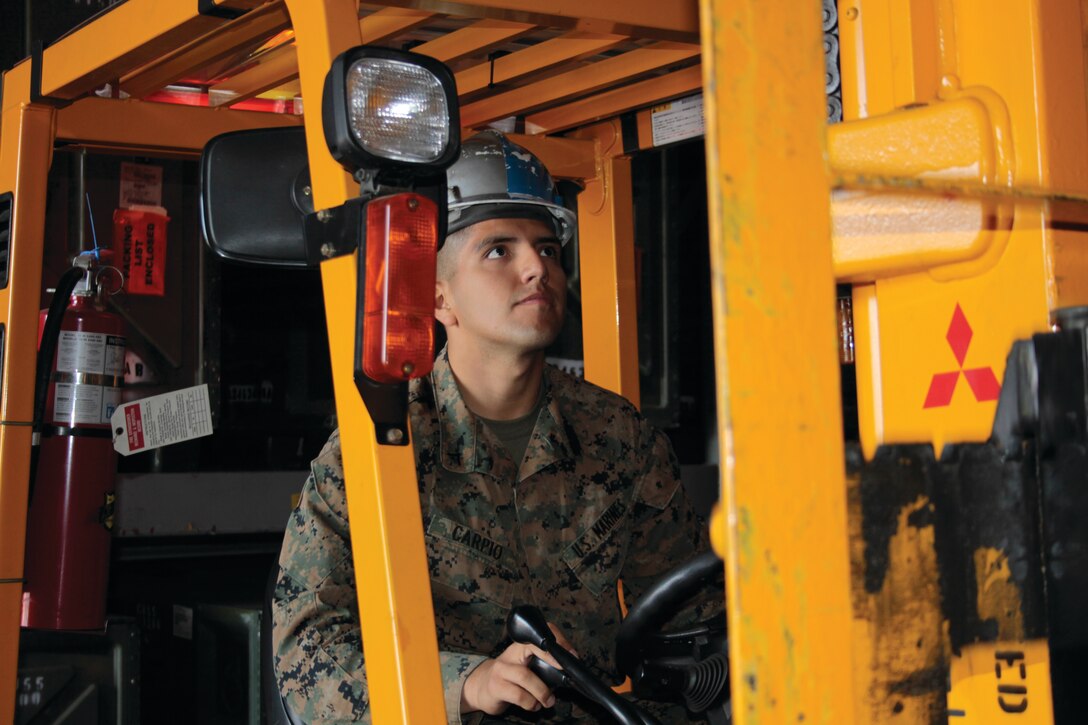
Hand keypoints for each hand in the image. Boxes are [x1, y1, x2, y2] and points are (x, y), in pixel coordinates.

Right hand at [460, 623, 578, 715]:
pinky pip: (518, 695)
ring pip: (526, 676)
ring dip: (542, 691)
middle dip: (551, 657)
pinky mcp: (496, 686)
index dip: (557, 640)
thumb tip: (567, 672)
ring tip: (549, 701)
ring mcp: (501, 669)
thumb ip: (541, 664)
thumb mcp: (524, 665)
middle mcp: (510, 654)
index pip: (539, 634)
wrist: (481, 687)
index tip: (572, 654)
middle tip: (566, 671)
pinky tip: (534, 705)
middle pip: (532, 647)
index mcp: (521, 645)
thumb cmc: (510, 677)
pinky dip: (531, 703)